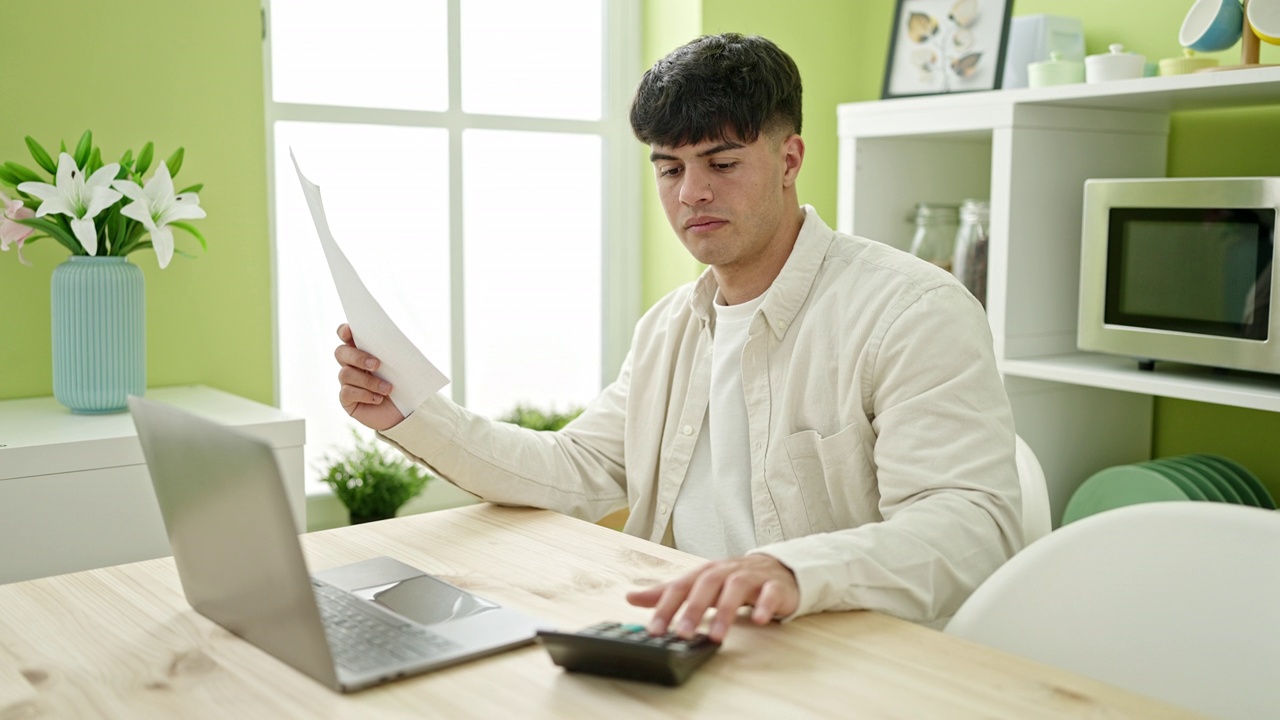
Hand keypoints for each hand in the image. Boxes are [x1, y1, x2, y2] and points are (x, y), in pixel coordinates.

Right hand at [335, 323, 404, 430]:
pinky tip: (378, 399)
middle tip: (377, 364)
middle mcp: (351, 364)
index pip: (346, 335)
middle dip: (357, 357)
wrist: (407, 411)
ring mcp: (347, 382)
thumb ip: (400, 347)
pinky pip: (347, 392)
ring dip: (369, 381)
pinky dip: (365, 395)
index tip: (349, 331)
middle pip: (341, 352)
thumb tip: (403, 333)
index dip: (344, 331)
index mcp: (364, 350)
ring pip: (346, 374)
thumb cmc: (406, 383)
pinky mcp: (347, 400)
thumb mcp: (407, 363)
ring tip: (387, 389)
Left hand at [625, 554, 798, 642]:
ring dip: (726, 611)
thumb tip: (631, 597)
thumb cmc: (732, 580)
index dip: (666, 606)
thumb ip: (668, 593)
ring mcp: (752, 576)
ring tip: (716, 636)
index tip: (654, 629)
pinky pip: (770, 593)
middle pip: (707, 583)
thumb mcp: (698, 585)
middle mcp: (726, 571)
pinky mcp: (775, 586)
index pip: (682, 586)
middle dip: (693, 608)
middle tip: (682, 633)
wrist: (776, 570)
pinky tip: (759, 620)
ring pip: (737, 587)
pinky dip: (764, 605)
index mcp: (706, 572)